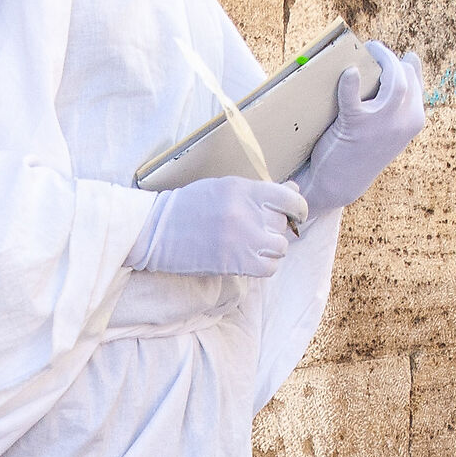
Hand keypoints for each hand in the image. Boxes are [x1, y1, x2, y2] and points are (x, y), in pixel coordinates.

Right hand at [128, 176, 307, 279]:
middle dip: (274, 229)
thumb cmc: (189, 207)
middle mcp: (247, 211)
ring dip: (271, 249)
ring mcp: (243, 238)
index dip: (298, 209)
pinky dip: (264, 266)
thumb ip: (258, 192)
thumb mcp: (224, 188)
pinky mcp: (236, 262)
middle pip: (282, 224)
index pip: (291, 198)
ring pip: (280, 247)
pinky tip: (250, 261)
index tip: (295, 215)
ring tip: (252, 247)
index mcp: (244, 188)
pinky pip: (269, 267)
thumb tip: (294, 190)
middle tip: (257, 232)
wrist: (157, 231)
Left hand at [294, 43, 425, 215]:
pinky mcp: (355, 127)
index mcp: (414, 121)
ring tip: (369, 50)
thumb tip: (396, 70)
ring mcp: (382, 125)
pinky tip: (349, 73)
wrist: (339, 184)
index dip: (403, 64)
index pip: (415, 81)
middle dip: (391, 58)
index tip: (391, 57)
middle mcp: (404, 122)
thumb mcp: (387, 129)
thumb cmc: (360, 151)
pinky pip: (354, 98)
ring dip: (382, 60)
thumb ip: (395, 104)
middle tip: (374, 48)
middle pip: (405, 77)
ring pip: (394, 82)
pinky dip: (350, 83)